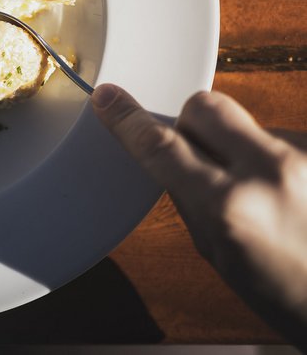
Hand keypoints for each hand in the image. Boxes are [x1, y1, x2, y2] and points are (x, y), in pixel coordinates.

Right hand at [93, 84, 306, 347]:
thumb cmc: (291, 296)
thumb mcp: (219, 255)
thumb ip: (190, 197)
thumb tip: (168, 155)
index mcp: (231, 207)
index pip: (161, 146)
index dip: (127, 119)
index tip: (108, 99)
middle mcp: (271, 172)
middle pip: (204, 107)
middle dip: (192, 125)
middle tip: (201, 156)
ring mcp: (306, 157)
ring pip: (248, 124)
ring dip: (243, 148)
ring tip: (266, 194)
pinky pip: (283, 137)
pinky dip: (276, 161)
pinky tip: (293, 194)